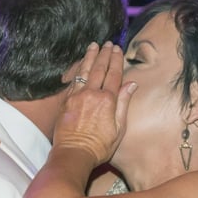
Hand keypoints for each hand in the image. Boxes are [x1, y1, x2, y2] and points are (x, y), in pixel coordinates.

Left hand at [53, 42, 135, 165]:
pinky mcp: (66, 101)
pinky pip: (73, 80)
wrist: (74, 153)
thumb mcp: (119, 129)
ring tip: (93, 45)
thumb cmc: (99, 146)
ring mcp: (77, 96)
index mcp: (108, 100)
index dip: (116, 61)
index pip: (114, 75)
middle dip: (104, 54)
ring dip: (90, 56)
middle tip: (108, 43)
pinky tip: (80, 64)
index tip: (118, 49)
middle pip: (99, 69)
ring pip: (84, 71)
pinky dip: (78, 69)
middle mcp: (92, 94)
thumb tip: (131, 84)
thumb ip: (124, 104)